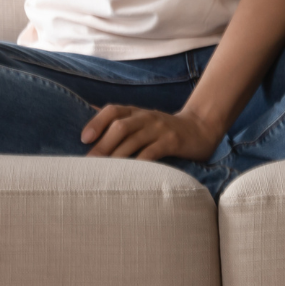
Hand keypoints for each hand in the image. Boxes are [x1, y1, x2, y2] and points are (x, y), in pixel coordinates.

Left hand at [82, 105, 223, 162]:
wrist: (200, 129)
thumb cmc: (164, 130)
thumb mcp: (142, 121)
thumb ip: (121, 120)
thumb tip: (89, 113)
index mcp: (136, 112)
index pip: (112, 111)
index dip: (96, 122)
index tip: (84, 139)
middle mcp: (146, 117)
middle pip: (120, 126)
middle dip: (102, 145)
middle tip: (88, 164)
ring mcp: (159, 129)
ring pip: (133, 140)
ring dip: (116, 157)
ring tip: (103, 173)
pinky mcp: (172, 142)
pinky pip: (152, 152)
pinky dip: (139, 163)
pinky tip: (130, 175)